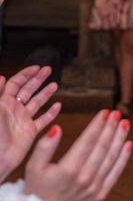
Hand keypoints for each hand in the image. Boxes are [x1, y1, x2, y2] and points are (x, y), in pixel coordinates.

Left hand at [0, 66, 60, 181]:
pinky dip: (51, 113)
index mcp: (3, 103)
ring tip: (55, 85)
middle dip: (37, 79)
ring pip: (37, 103)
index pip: (15, 84)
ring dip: (46, 93)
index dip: (25, 75)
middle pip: (27, 90)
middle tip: (48, 70)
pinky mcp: (30, 132)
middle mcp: (13, 110)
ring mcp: (22, 121)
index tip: (36, 67)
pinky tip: (58, 106)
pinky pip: (43, 120)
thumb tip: (1, 77)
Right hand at [24, 110, 131, 200]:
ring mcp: (94, 187)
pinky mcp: (100, 194)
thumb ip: (44, 147)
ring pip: (112, 157)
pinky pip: (116, 173)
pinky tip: (128, 144)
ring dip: (120, 138)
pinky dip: (124, 157)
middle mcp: (84, 178)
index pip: (88, 141)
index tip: (105, 112)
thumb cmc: (38, 189)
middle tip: (117, 113)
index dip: (98, 124)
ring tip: (125, 123)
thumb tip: (56, 129)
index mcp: (68, 169)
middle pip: (102, 146)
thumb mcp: (33, 167)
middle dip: (111, 127)